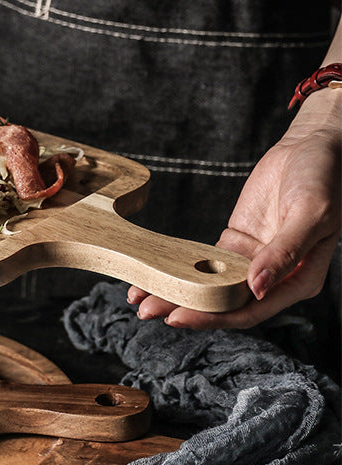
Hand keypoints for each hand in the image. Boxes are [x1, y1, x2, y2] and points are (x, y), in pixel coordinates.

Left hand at [127, 112, 340, 328]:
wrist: (312, 146)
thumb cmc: (323, 179)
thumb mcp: (310, 213)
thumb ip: (284, 251)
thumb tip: (257, 288)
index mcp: (298, 280)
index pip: (249, 310)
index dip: (213, 318)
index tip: (177, 318)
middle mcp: (273, 278)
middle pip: (223, 303)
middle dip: (184, 308)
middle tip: (145, 312)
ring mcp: (251, 261)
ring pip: (209, 285)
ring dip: (177, 291)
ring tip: (140, 297)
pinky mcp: (235, 242)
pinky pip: (203, 261)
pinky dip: (179, 267)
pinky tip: (154, 271)